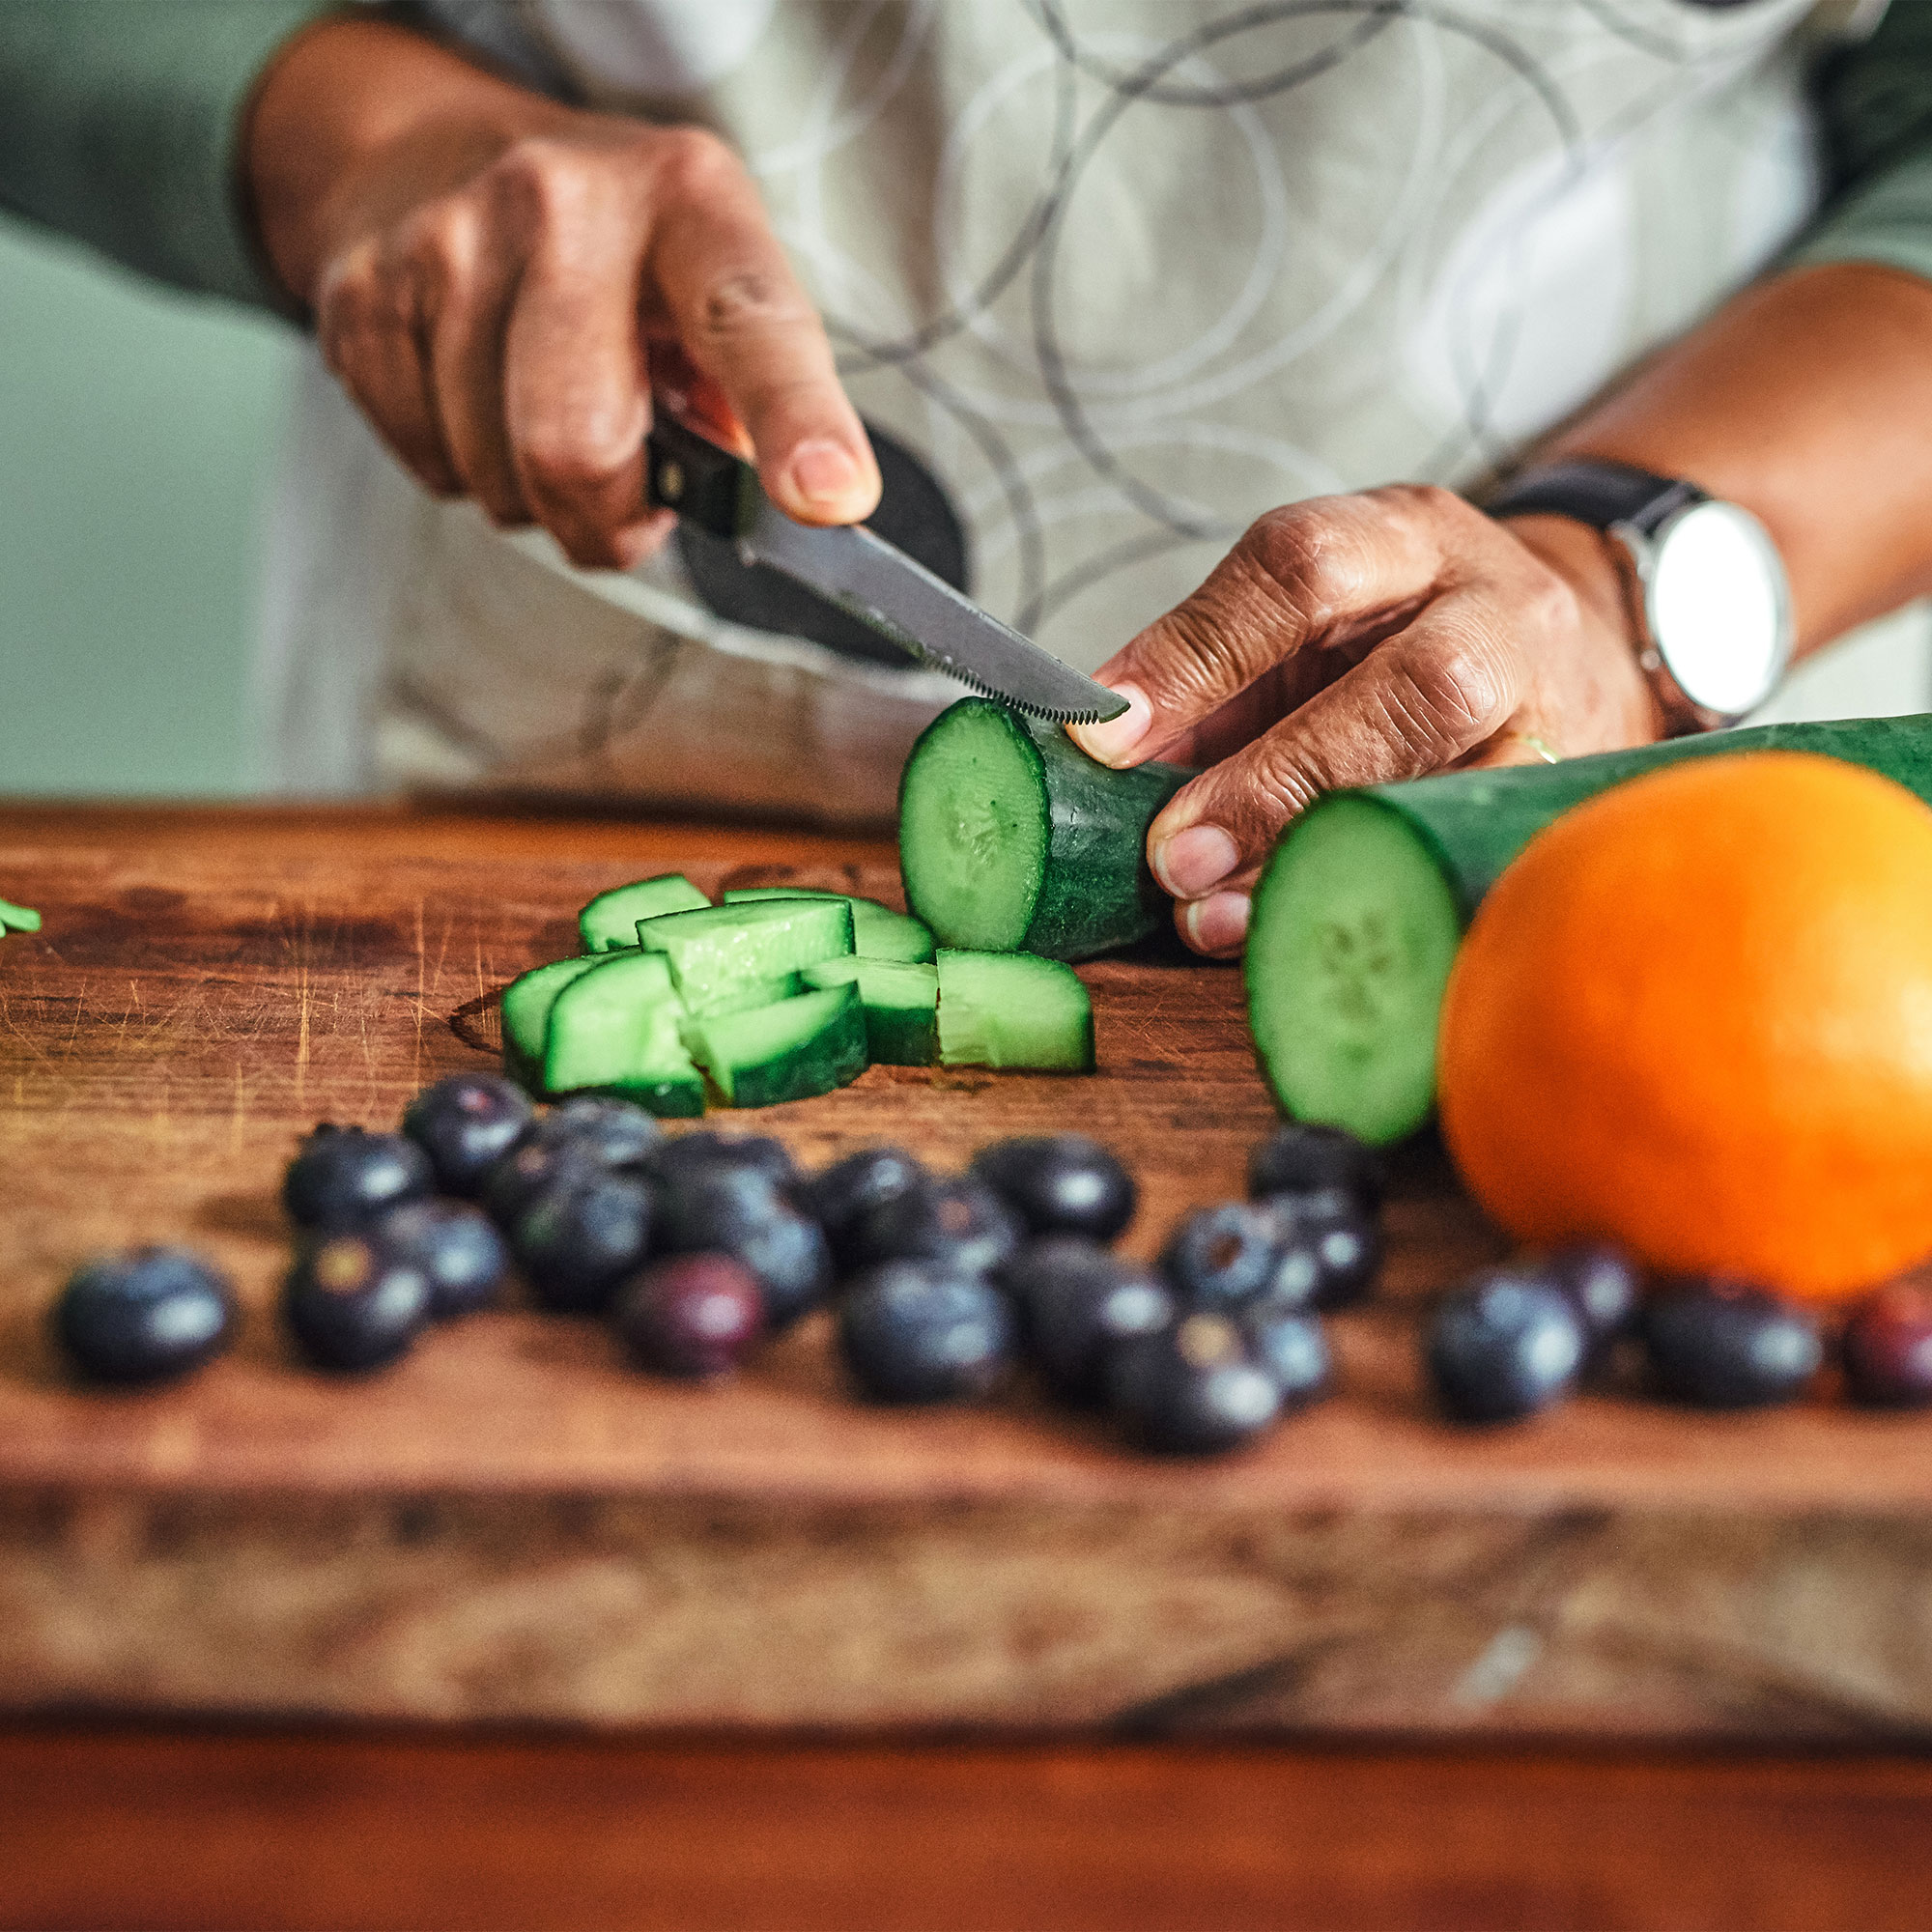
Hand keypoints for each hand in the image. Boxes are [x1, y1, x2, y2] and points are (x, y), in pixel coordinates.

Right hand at [245, 17, 877, 568]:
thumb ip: (753, 394)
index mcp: (685, 198)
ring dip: (534, 496)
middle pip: (577, 447)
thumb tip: (776, 500)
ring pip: (497, 478)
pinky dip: (466, 470)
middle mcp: (560, 201)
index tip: (828, 497)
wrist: (433, 154)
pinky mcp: (362, 297)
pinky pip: (431, 467)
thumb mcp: (709, 281)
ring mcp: (445, 243)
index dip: (794, 421)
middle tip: (628, 503)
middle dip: (608, 520)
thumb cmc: (613, 255)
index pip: (748, 322)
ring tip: (545, 415)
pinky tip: (478, 399)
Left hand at [1068, 487, 1661, 956]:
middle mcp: (1498, 611)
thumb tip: (1100, 767)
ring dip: (1318, 859)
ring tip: (1214, 917)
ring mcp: (1553, 712)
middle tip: (1174, 855)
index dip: (1196, 654)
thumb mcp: (1307, 629)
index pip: (1301, 568)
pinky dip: (1373, 906)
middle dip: (1277, 779)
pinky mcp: (1566, 802)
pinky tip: (1300, 939)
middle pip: (1413, 684)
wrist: (1572, 653)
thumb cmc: (1398, 645)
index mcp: (1407, 539)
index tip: (1108, 736)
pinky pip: (1467, 864)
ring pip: (1456, 784)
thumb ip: (1210, 689)